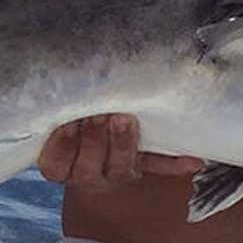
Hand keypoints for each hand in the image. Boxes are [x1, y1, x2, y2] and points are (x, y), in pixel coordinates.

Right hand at [37, 114, 202, 187]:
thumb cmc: (69, 125)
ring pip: (120, 168)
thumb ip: (60, 102)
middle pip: (87, 165)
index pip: (55, 161)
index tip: (66, 120)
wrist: (93, 157)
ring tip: (126, 120)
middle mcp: (85, 173)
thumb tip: (49, 69)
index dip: (61, 144)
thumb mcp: (57, 119)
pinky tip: (192, 160)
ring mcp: (115, 173)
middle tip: (98, 113)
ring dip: (123, 144)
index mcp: (60, 164)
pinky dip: (174, 164)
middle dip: (93, 138)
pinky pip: (158, 168)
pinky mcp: (140, 168)